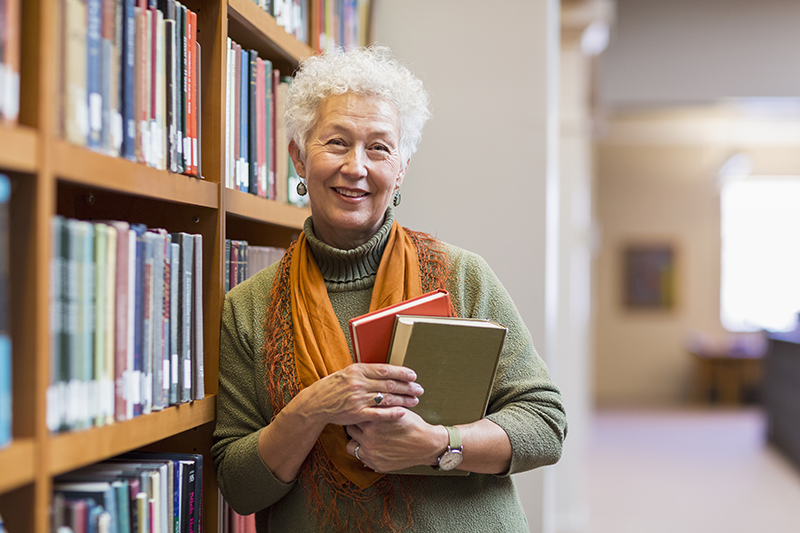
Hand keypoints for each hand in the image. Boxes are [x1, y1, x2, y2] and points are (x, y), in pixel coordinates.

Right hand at [298, 363, 423, 429]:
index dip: (402, 373)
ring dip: (404, 400)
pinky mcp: (357, 414)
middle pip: (390, 384)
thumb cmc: (334, 386)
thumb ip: (366, 372)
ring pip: (387, 399)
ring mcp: (358, 399)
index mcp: (358, 370)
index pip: (385, 370)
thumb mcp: (348, 372)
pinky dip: (392, 413)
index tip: (413, 376)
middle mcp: (359, 383)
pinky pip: (378, 414)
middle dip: (408, 387)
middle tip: (419, 389)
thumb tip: (388, 371)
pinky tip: (403, 412)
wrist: (317, 402)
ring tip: (415, 400)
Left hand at [344, 410, 447, 472]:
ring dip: (357, 440)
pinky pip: (360, 457)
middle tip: (361, 424)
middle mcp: (369, 438)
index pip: (354, 415)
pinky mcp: (375, 464)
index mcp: (373, 422)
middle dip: (355, 426)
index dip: (357, 412)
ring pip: (351, 445)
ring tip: (364, 436)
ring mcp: (371, 453)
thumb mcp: (395, 409)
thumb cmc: (412, 425)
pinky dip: (364, 452)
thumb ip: (378, 406)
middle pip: (350, 429)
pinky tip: (372, 446)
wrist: (426, 444)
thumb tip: (365, 398)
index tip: (358, 412)